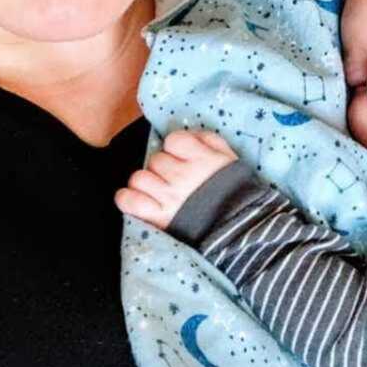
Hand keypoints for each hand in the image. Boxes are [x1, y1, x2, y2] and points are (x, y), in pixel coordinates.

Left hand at [115, 130, 237, 229]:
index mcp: (202, 159)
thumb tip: (191, 135)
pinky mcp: (157, 217)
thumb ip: (210, 141)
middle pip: (155, 160)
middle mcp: (182, 176)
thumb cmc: (235, 194)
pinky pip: (128, 199)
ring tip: (158, 193)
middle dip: (163, 169)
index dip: (175, 149)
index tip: (182, 159)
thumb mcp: (230, 160)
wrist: (238, 232)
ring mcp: (168, 197)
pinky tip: (140, 201)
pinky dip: (129, 199)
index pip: (174, 140)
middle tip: (174, 181)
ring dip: (146, 184)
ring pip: (139, 177)